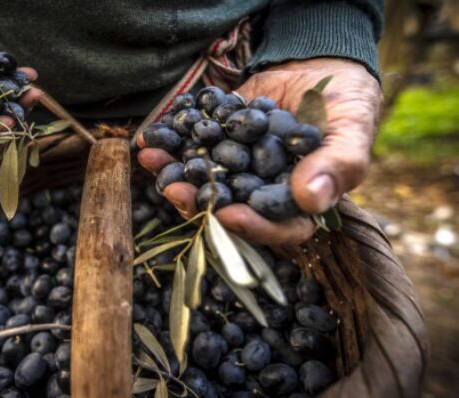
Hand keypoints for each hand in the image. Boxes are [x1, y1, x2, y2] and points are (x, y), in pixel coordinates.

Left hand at [137, 58, 381, 244]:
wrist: (321, 61)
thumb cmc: (348, 99)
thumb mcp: (353, 127)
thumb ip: (338, 164)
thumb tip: (311, 200)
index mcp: (300, 202)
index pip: (278, 228)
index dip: (252, 227)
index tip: (227, 215)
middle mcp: (264, 191)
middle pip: (230, 209)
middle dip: (198, 201)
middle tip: (175, 190)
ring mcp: (238, 168)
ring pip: (203, 181)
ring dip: (174, 173)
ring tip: (152, 161)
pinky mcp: (219, 143)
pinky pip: (193, 148)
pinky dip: (171, 143)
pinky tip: (151, 137)